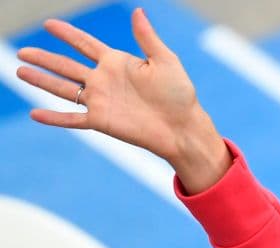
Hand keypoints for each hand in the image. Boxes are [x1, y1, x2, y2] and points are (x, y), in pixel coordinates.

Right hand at [16, 7, 229, 192]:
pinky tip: (35, 114)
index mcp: (117, 63)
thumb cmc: (179, 95)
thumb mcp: (165, 61)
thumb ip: (146, 38)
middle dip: (44, 58)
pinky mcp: (101, 121)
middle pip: (66, 66)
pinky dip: (54, 118)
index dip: (67, 34)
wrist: (182, 128)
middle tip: (22, 50)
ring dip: (41, 81)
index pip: (85, 44)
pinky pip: (72, 119)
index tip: (49, 24)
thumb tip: (138, 11)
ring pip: (63, 89)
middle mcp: (104, 80)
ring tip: (19, 71)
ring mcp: (101, 101)